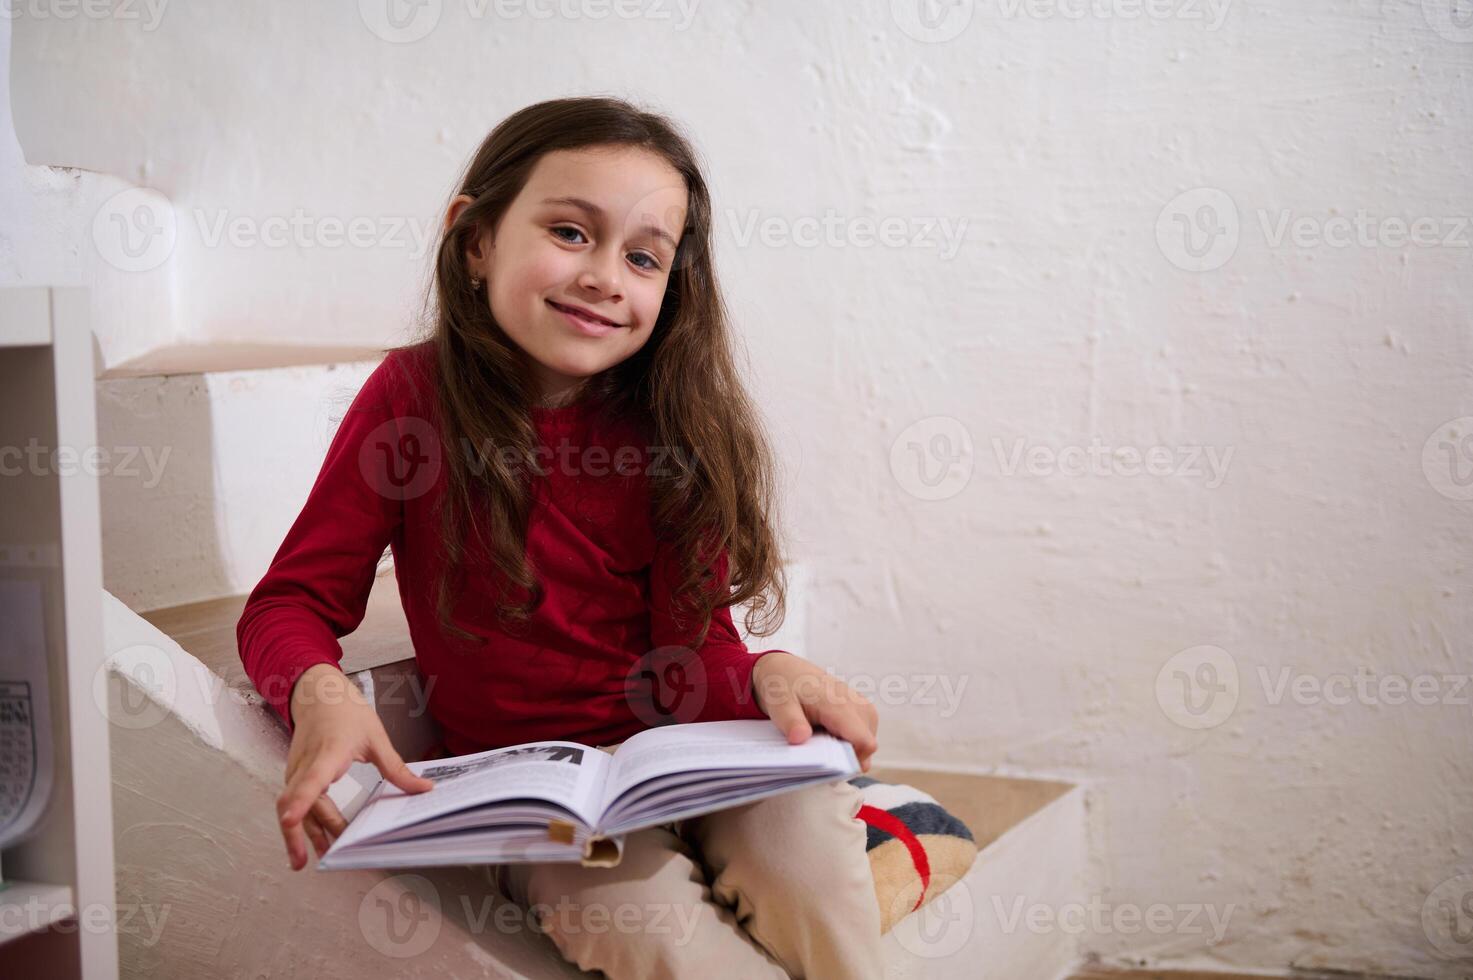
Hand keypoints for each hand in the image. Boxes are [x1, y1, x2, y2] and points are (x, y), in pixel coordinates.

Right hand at [277, 664, 434, 870]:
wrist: (319, 696)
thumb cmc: (346, 713)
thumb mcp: (376, 737)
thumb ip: (396, 768)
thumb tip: (423, 789)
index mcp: (328, 753)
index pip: (310, 780)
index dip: (300, 802)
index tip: (291, 820)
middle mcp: (305, 765)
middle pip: (297, 803)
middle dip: (305, 832)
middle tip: (318, 858)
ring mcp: (296, 772)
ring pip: (293, 807)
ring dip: (301, 834)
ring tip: (308, 860)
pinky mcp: (295, 777)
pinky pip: (297, 804)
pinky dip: (304, 824)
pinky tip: (315, 841)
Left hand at [751, 652, 879, 771]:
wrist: (787, 670)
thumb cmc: (784, 687)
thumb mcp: (779, 705)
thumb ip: (791, 722)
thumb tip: (800, 738)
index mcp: (839, 704)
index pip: (864, 741)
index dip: (853, 762)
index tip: (832, 773)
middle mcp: (857, 705)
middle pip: (867, 747)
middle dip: (847, 759)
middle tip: (819, 756)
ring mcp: (862, 706)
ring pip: (867, 742)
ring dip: (848, 750)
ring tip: (822, 744)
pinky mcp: (862, 710)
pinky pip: (863, 735)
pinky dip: (849, 742)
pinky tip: (828, 738)